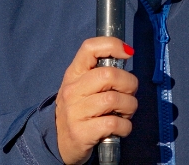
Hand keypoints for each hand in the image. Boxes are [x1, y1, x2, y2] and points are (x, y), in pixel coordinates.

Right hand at [55, 38, 137, 164]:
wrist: (59, 143)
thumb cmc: (78, 110)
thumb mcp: (82, 87)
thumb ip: (99, 73)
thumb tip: (126, 57)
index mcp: (73, 73)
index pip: (89, 48)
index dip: (112, 45)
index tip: (127, 53)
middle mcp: (72, 90)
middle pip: (109, 75)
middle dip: (129, 84)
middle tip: (129, 93)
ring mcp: (75, 112)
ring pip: (114, 99)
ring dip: (129, 107)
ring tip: (126, 112)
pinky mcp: (81, 132)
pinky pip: (113, 123)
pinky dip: (125, 126)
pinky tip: (121, 128)